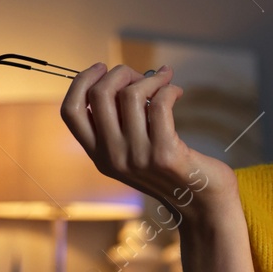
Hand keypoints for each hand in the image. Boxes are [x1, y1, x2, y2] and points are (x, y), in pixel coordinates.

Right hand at [59, 63, 236, 220]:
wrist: (202, 204)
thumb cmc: (171, 170)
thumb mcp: (135, 151)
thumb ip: (121, 123)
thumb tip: (122, 76)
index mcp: (99, 156)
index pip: (70, 112)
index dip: (81, 82)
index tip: (102, 67)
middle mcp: (113, 157)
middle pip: (99, 95)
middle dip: (120, 72)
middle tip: (142, 75)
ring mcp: (137, 157)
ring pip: (131, 95)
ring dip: (151, 78)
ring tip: (165, 81)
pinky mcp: (165, 154)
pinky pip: (160, 104)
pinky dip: (168, 89)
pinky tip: (177, 92)